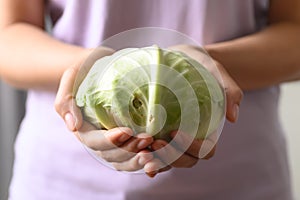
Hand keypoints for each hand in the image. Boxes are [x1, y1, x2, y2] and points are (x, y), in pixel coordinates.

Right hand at [54, 47, 160, 173]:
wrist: (102, 67)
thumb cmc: (87, 69)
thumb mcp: (72, 77)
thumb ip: (66, 99)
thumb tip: (72, 126)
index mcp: (84, 128)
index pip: (94, 141)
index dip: (110, 141)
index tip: (126, 131)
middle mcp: (98, 139)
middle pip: (112, 155)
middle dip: (129, 150)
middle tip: (147, 139)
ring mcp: (113, 142)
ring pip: (124, 161)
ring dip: (139, 160)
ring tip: (155, 150)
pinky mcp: (128, 140)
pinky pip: (135, 157)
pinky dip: (146, 161)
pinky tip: (160, 157)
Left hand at [146, 45, 242, 173]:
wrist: (182, 58)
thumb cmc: (199, 64)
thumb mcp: (215, 70)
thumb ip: (228, 90)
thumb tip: (232, 118)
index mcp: (208, 128)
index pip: (204, 150)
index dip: (191, 147)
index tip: (173, 132)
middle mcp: (191, 137)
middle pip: (186, 160)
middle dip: (170, 156)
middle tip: (154, 143)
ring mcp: (175, 138)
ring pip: (169, 161)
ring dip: (156, 160)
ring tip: (141, 152)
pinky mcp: (160, 134)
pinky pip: (156, 154)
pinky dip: (148, 158)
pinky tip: (136, 153)